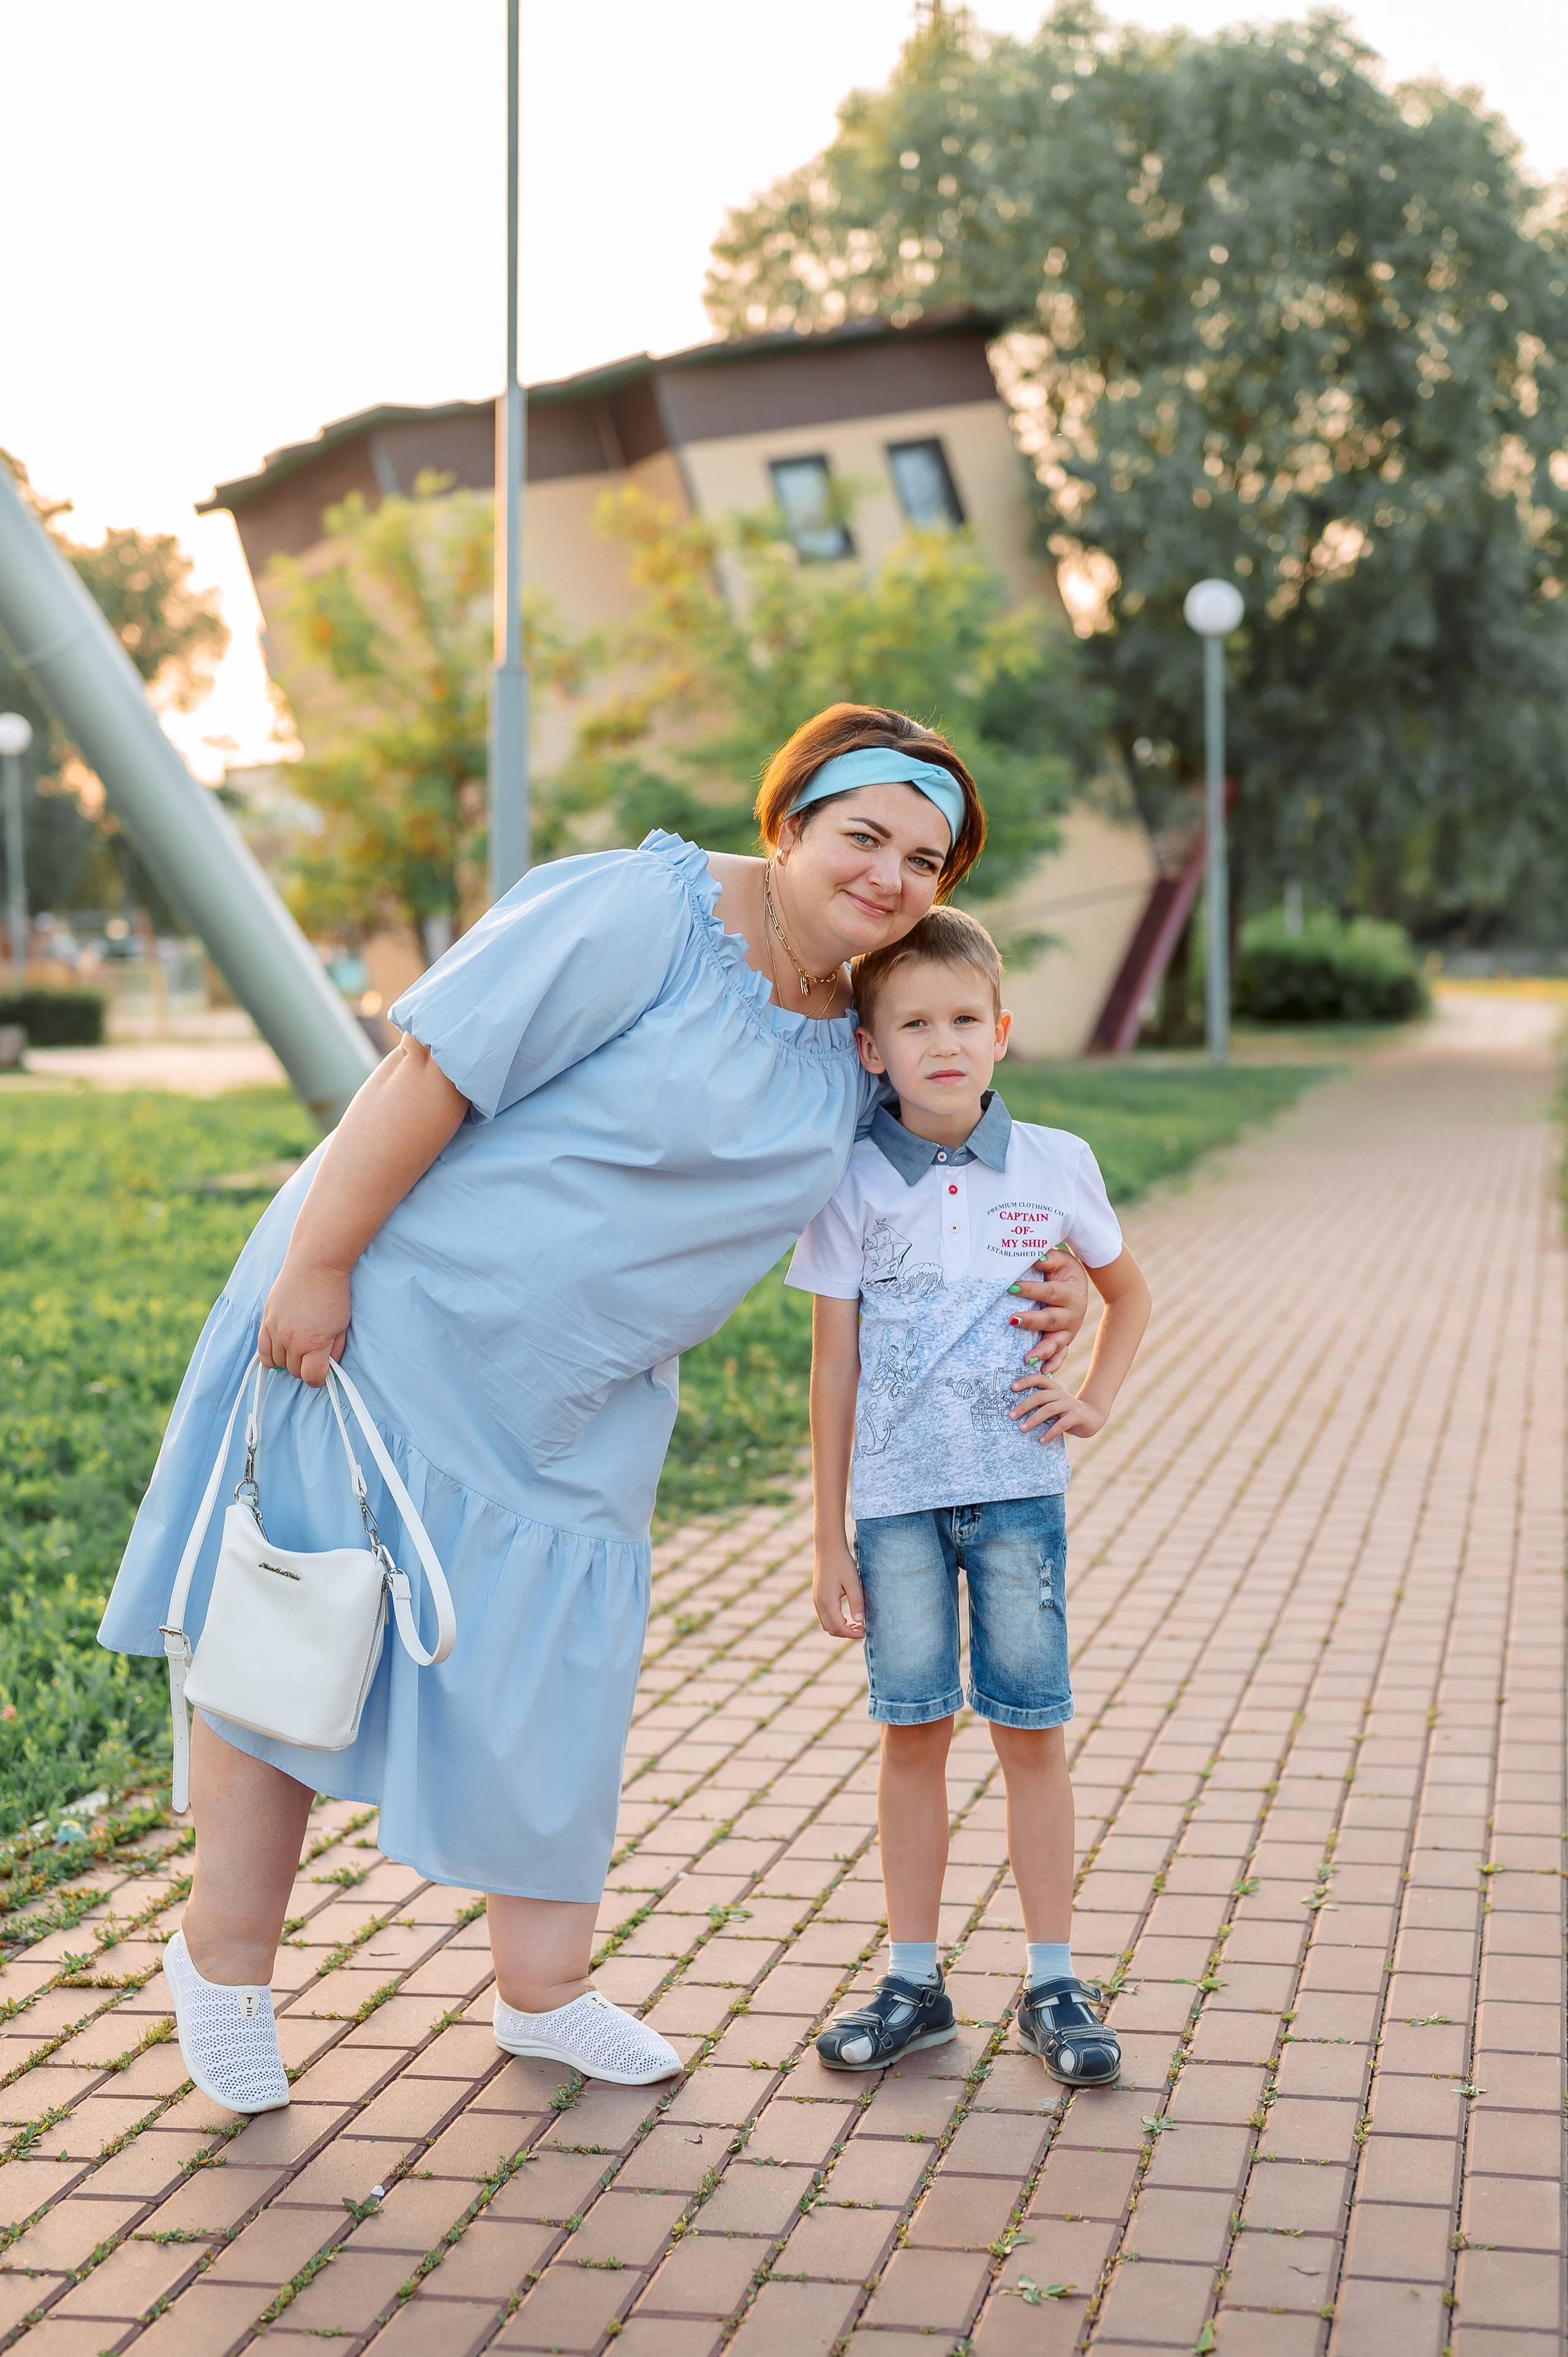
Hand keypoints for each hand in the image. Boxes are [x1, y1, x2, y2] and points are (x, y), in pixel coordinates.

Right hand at [258, 1256, 349, 1387]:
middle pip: (294, 1371)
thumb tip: (328, 1369)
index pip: (311, 1378)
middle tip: (314, 1357)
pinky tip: (281, 1350)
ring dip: (289, 1361)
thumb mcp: (342, 1326)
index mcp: (314, 1343)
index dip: (319, 1379)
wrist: (315, 1266)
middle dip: (305, 1368)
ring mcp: (275, 1330)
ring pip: (277, 1363)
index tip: (323, 1373)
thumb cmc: (332, 1294)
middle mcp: (291, 1340)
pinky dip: (271, 1356)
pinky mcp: (266, 1321)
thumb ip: (334, 1351)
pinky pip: (262, 1351)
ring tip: (300, 1348)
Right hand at [812, 1542, 865, 1640]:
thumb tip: (860, 1621)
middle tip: (862, 1629)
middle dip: (846, 1633)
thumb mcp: (853, 1581)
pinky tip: (846, 1615)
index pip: (838, 1627)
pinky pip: (823, 1616)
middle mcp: (818, 1603)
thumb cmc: (842, 1563)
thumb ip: (856, 1602)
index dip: (851, 1634)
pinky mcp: (817, 1596)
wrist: (827, 1547)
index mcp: (827, 1601)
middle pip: (831, 1629)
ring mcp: (816, 1599)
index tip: (864, 1632)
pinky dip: (835, 1620)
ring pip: (826, 1624)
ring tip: (856, 1623)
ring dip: (840, 1627)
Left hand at [1004, 1249, 1088, 1375]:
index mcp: (1073, 1294)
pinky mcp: (1065, 1341)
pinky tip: (1043, 1372)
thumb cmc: (1065, 1271)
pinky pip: (1060, 1355)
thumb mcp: (1061, 1260)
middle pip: (1051, 1319)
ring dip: (1042, 1351)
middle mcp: (1074, 1315)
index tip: (1011, 1287)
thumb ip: (1049, 1258)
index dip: (1031, 1290)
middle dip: (1032, 1320)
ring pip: (1056, 1343)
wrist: (1079, 1285)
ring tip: (1027, 1359)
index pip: (1049, 1292)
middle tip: (1012, 1319)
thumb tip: (1037, 1258)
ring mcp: (1069, 1331)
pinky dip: (1053, 1364)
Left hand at [1008, 1367, 1107, 1440]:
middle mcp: (1061, 1393)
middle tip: (1011, 1415)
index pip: (1039, 1379)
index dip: (1026, 1381)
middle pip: (1040, 1396)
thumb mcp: (1054, 1404)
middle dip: (1024, 1406)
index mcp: (1054, 1388)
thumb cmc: (1066, 1412)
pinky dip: (1050, 1433)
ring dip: (1033, 1419)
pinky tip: (1041, 1440)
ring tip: (1022, 1428)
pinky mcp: (1076, 1416)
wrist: (1092, 1417)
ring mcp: (1069, 1404)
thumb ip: (1041, 1403)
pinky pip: (1061, 1424)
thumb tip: (1016, 1411)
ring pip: (1048, 1409)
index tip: (1012, 1387)